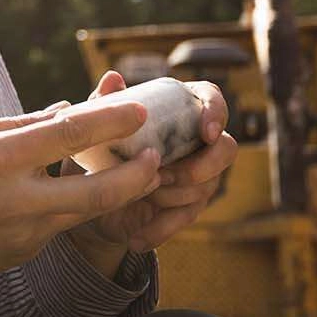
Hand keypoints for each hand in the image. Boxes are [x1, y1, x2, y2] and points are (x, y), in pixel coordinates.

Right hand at [0, 96, 163, 316]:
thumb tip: (65, 111)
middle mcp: (17, 199)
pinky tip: (66, 191)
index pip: (69, 135)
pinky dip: (70, 206)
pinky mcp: (25, 254)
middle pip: (98, 189)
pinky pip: (59, 224)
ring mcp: (24, 234)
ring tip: (133, 170)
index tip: (139, 107)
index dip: (110, 119)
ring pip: (88, 211)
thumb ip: (16, 125)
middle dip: (137, 172)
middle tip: (157, 155)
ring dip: (116, 192)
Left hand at [65, 71, 238, 274]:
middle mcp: (197, 142)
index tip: (206, 132)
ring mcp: (198, 176)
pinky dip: (160, 228)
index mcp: (179, 110)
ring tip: (136, 199)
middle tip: (164, 176)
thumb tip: (112, 78)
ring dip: (171, 196)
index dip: (216, 113)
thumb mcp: (97, 129)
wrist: (90, 198)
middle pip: (226, 149)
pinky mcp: (188, 207)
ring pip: (205, 187)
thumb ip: (105, 104)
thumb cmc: (99, 149)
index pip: (211, 99)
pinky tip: (136, 237)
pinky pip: (185, 218)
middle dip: (200, 167)